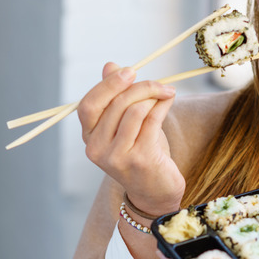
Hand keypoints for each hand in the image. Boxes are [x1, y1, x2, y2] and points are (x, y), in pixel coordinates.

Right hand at [78, 62, 184, 215]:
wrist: (155, 193)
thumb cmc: (140, 153)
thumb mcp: (124, 124)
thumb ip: (115, 96)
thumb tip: (110, 65)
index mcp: (89, 138)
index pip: (89, 105)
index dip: (108, 84)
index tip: (129, 71)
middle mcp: (97, 149)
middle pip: (115, 104)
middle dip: (140, 87)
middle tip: (159, 83)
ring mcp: (118, 156)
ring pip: (135, 110)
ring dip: (154, 96)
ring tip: (166, 95)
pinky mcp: (140, 159)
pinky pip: (152, 120)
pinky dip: (163, 105)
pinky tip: (169, 101)